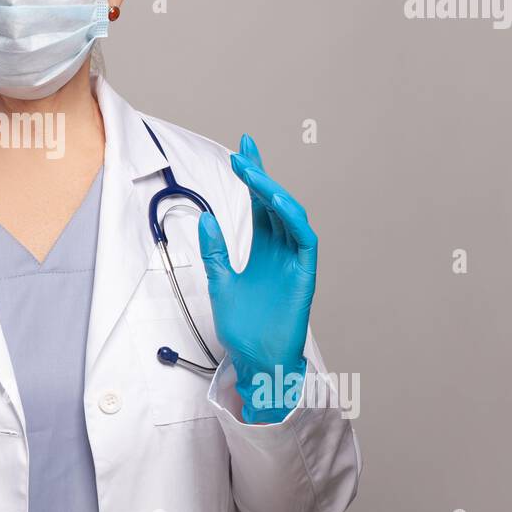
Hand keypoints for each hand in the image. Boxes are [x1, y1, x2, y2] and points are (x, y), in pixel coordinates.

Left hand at [198, 134, 315, 423]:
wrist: (256, 360)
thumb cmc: (242, 326)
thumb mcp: (219, 282)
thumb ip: (215, 251)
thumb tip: (206, 217)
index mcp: (262, 248)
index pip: (258, 204)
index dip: (252, 177)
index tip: (241, 150)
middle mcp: (280, 250)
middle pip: (274, 203)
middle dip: (261, 175)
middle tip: (244, 151)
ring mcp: (294, 261)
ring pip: (291, 216)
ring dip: (274, 192)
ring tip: (254, 174)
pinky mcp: (305, 275)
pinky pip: (304, 241)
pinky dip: (293, 220)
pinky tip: (279, 203)